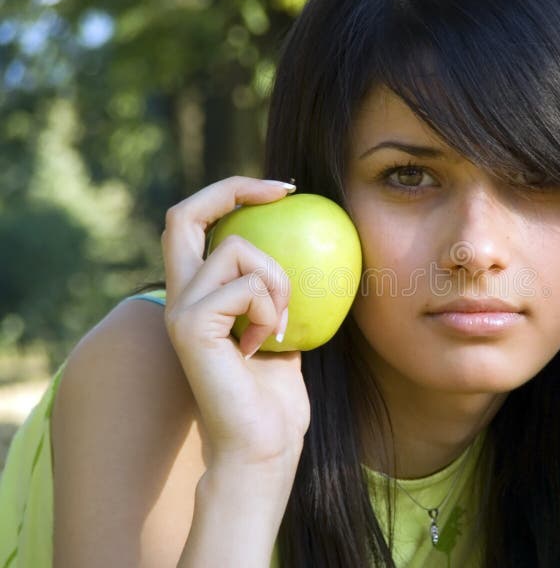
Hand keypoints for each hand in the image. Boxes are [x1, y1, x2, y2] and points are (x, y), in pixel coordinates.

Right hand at [161, 176, 309, 467]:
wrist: (263, 445)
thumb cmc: (275, 395)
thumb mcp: (279, 329)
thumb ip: (273, 295)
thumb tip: (305, 254)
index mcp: (197, 294)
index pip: (196, 224)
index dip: (232, 195)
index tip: (282, 191)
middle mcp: (179, 296)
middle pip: (184, 214)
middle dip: (234, 189)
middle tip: (286, 190)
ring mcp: (179, 310)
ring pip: (238, 251)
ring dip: (278, 281)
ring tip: (278, 325)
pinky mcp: (190, 325)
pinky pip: (247, 287)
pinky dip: (270, 309)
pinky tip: (264, 346)